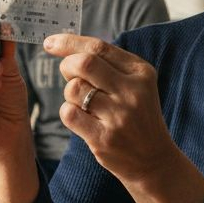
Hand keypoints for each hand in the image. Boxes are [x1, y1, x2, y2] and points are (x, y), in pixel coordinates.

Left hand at [47, 34, 178, 187]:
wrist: (153, 160)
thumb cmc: (137, 116)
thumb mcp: (135, 85)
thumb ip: (108, 65)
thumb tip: (66, 47)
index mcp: (140, 72)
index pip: (99, 47)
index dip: (69, 42)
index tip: (50, 43)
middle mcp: (132, 92)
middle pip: (84, 63)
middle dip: (67, 65)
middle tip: (68, 75)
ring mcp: (119, 116)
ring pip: (73, 89)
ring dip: (69, 93)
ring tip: (82, 102)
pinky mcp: (104, 139)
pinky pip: (69, 114)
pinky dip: (68, 112)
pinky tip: (81, 118)